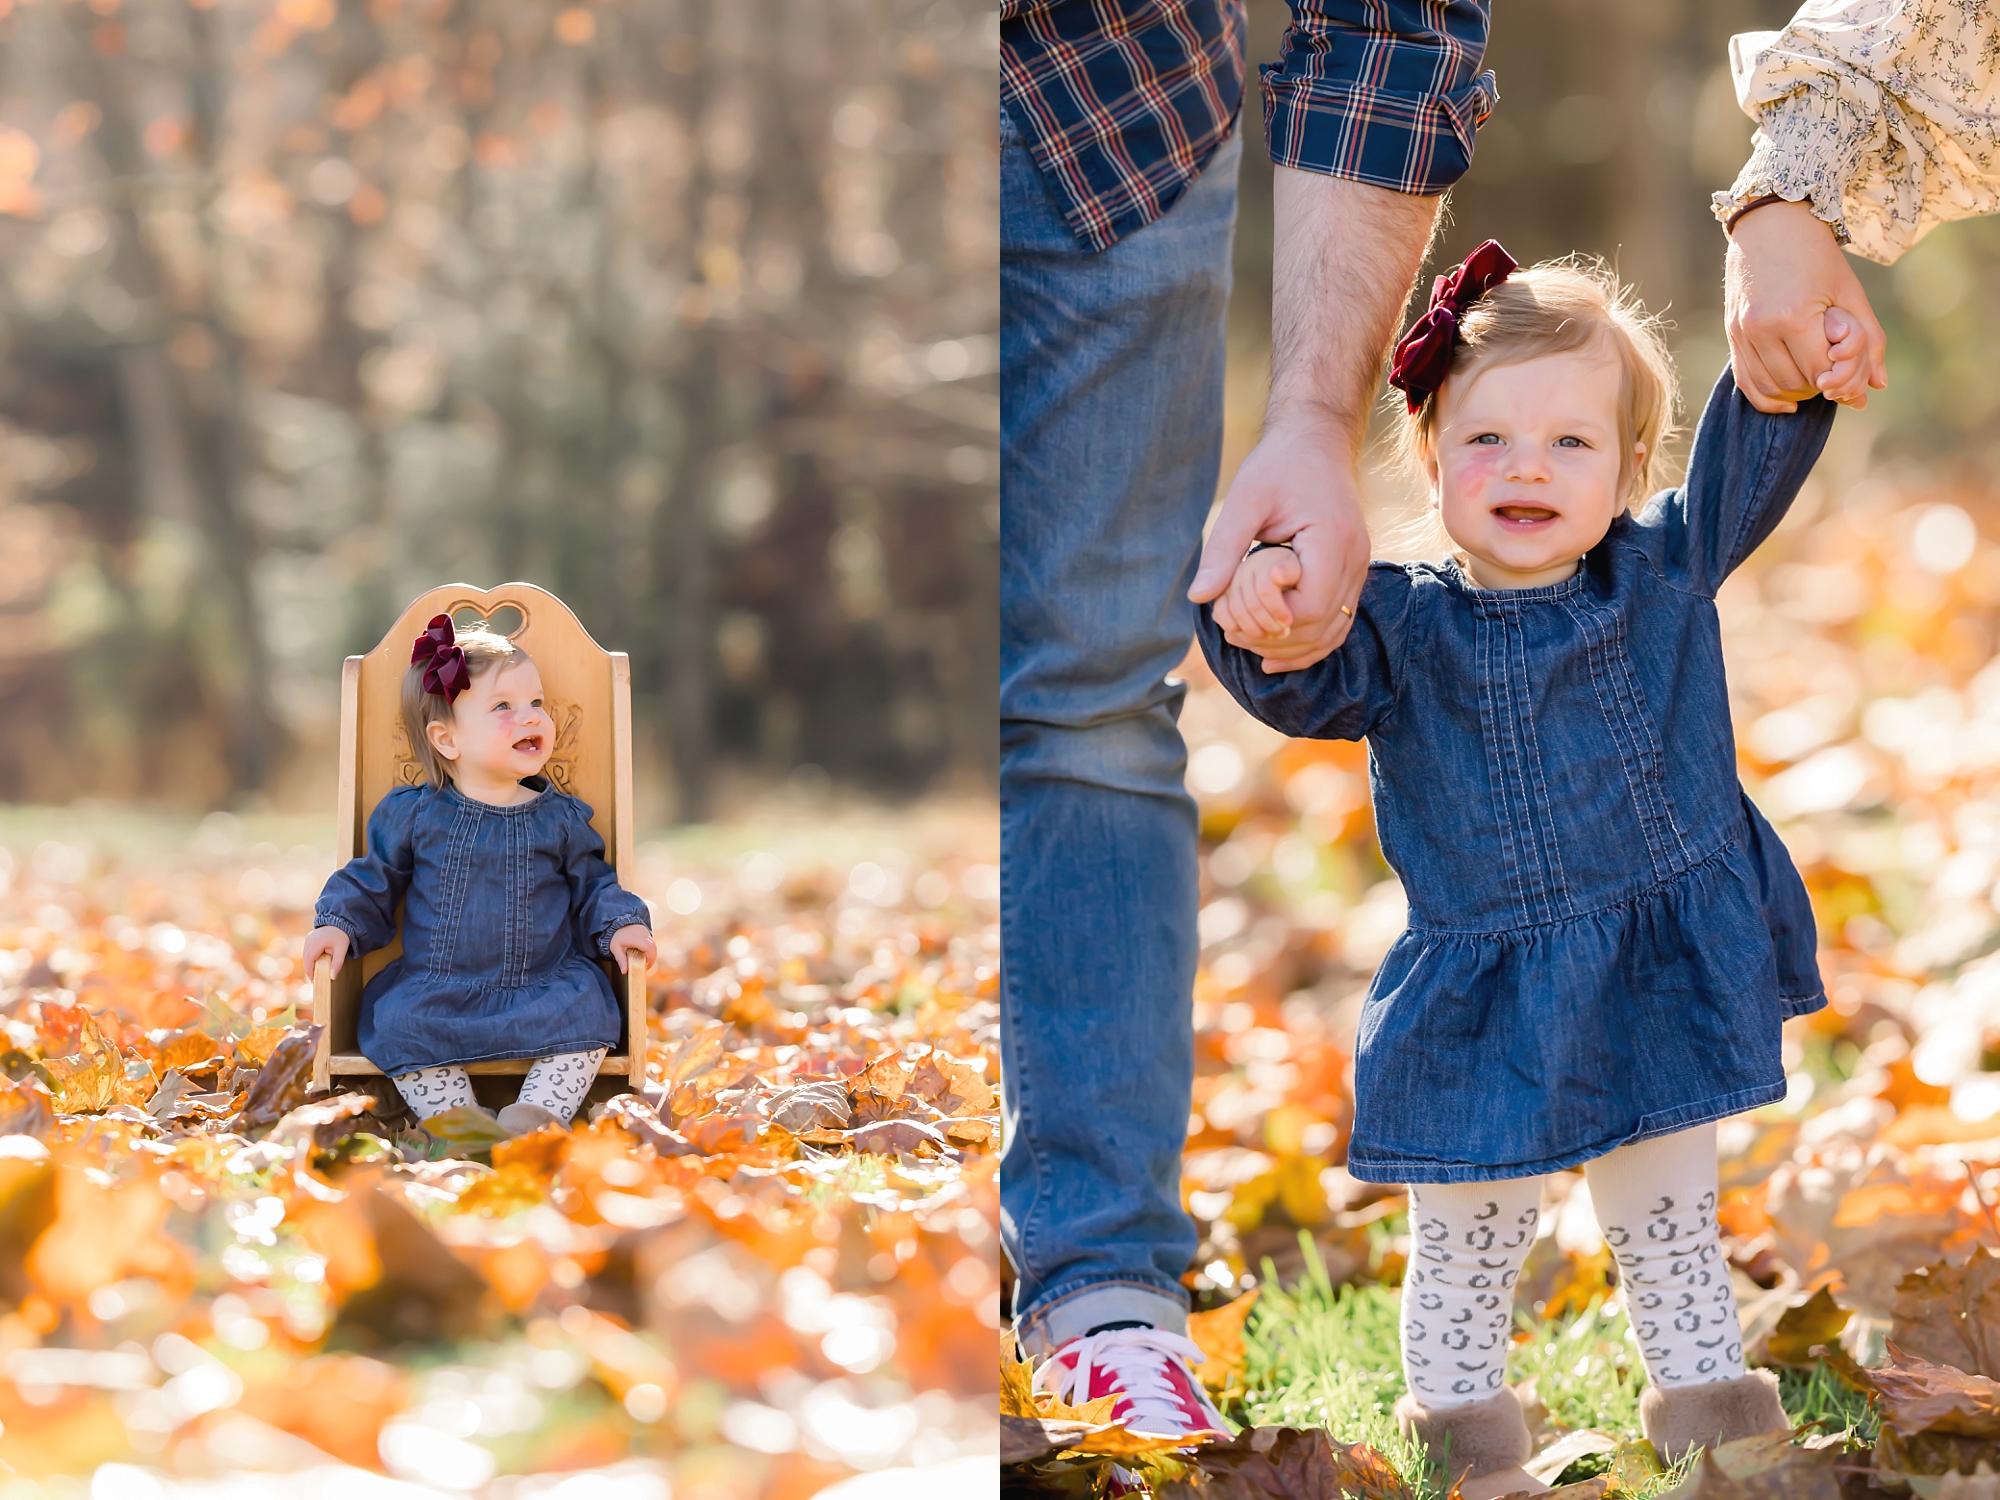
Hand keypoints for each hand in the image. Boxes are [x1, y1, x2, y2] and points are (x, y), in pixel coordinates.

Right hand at [303, 925, 349, 978]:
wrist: (341, 923)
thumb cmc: (341, 937)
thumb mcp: (342, 950)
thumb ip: (337, 964)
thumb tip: (332, 977)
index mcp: (317, 941)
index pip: (309, 958)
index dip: (309, 970)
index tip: (313, 980)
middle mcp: (310, 939)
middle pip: (306, 957)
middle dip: (309, 969)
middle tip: (314, 979)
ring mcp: (308, 938)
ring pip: (305, 954)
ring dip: (309, 963)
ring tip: (316, 972)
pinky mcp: (309, 938)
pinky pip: (307, 950)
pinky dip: (310, 958)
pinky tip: (316, 963)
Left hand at [608, 923, 654, 974]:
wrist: (618, 924)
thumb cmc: (617, 937)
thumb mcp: (616, 949)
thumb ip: (621, 960)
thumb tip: (624, 971)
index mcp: (636, 937)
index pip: (648, 946)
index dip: (650, 957)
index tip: (645, 964)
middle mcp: (644, 934)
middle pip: (653, 948)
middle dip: (652, 959)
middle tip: (645, 967)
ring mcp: (647, 933)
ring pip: (654, 947)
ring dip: (652, 956)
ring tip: (645, 963)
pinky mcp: (648, 934)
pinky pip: (653, 945)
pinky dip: (651, 952)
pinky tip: (645, 956)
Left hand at [1190, 422, 1367, 671]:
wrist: (1315, 442)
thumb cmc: (1278, 465)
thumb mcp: (1244, 500)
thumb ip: (1224, 550)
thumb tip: (1199, 598)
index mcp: (1332, 540)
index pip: (1308, 607)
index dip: (1270, 616)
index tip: (1237, 604)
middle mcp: (1355, 559)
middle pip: (1320, 626)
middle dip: (1272, 636)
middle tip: (1231, 631)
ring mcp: (1358, 568)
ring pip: (1332, 632)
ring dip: (1291, 648)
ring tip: (1248, 645)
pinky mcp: (1351, 573)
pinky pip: (1337, 622)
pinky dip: (1309, 643)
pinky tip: (1275, 655)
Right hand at [1725, 200, 1885, 411]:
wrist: (1770, 224)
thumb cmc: (1817, 255)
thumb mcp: (1849, 291)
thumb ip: (1869, 338)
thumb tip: (1878, 385)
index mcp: (1794, 317)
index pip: (1820, 371)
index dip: (1840, 379)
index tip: (1850, 372)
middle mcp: (1762, 328)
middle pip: (1794, 382)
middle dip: (1819, 387)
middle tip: (1835, 379)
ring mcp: (1741, 332)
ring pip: (1769, 386)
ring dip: (1795, 392)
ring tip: (1814, 384)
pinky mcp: (1732, 333)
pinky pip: (1745, 381)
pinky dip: (1766, 397)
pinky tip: (1786, 401)